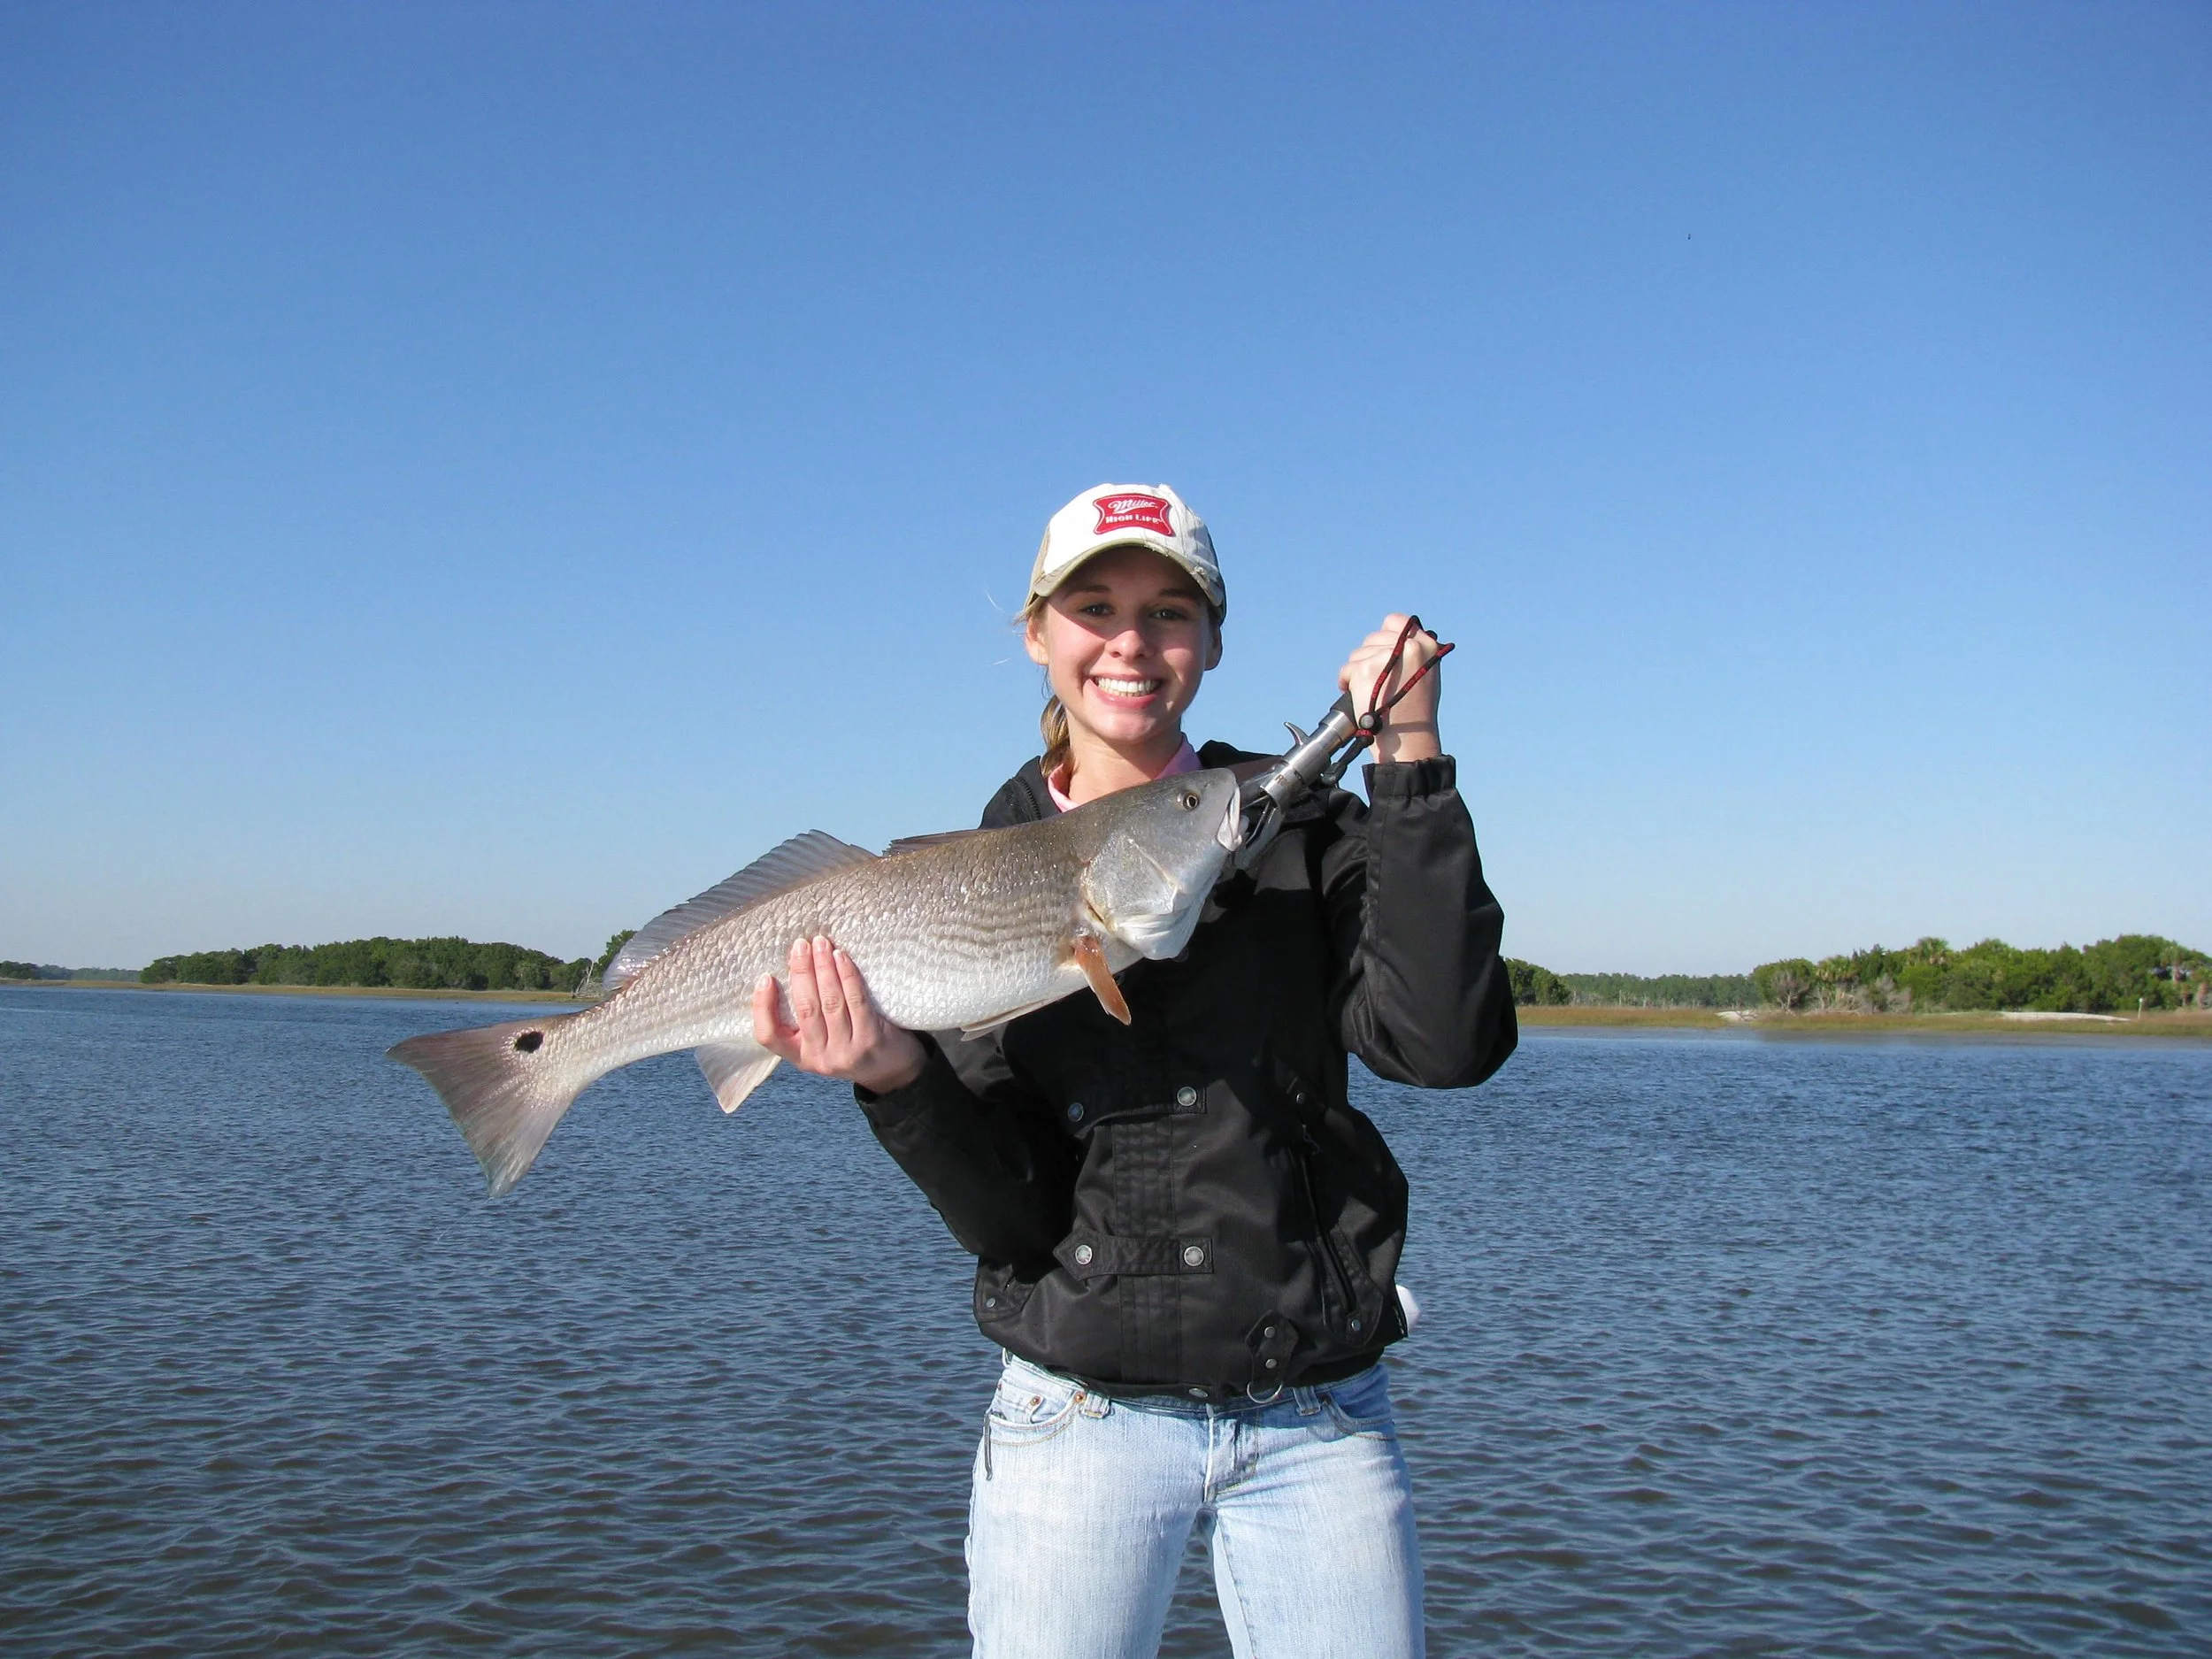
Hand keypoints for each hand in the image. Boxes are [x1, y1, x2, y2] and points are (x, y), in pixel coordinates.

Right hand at [753, 935, 927, 1094]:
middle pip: (805, 1009)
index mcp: (800, 1057)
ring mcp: (846, 1051)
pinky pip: (856, 1000)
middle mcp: (819, 1058)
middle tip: (800, 945)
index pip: (768, 1036)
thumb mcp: (822, 1043)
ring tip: (821, 944)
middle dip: (801, 972)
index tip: (765, 978)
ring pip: (830, 1002)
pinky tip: (842, 957)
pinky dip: (847, 975)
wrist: (892, 1070)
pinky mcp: (870, 1040)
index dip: (762, 1006)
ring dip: (824, 968)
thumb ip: (806, 1019)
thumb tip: (793, 968)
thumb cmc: (852, 1046)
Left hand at [1338, 614, 1443, 763]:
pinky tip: (1359, 696)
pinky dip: (1347, 682)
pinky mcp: (1365, 669)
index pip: (1396, 620)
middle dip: (1369, 658)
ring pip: (1358, 654)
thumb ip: (1413, 653)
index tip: (1380, 649)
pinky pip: (1347, 670)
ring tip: (1372, 693)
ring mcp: (1385, 656)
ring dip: (1358, 672)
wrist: (1408, 738)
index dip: (1385, 634)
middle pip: (1373, 638)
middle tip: (1377, 681)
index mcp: (1426, 645)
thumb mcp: (1426, 674)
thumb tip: (1394, 639)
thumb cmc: (1416, 712)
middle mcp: (1408, 646)